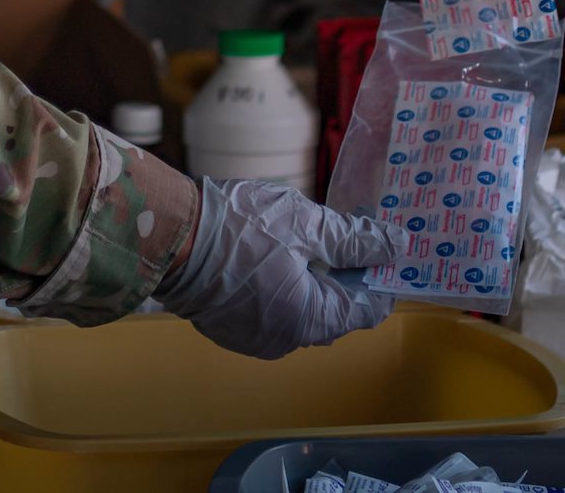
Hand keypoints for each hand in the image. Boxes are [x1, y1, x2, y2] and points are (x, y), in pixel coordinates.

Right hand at [151, 178, 403, 359]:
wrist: (169, 236)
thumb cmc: (239, 225)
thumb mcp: (305, 222)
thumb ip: (353, 239)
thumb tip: (396, 245)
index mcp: (310, 319)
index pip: (368, 309)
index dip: (379, 276)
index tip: (378, 245)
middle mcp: (286, 341)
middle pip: (335, 312)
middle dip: (344, 275)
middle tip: (339, 233)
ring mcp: (255, 340)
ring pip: (302, 313)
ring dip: (310, 281)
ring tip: (301, 239)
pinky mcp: (232, 331)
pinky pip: (272, 314)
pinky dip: (280, 289)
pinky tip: (270, 255)